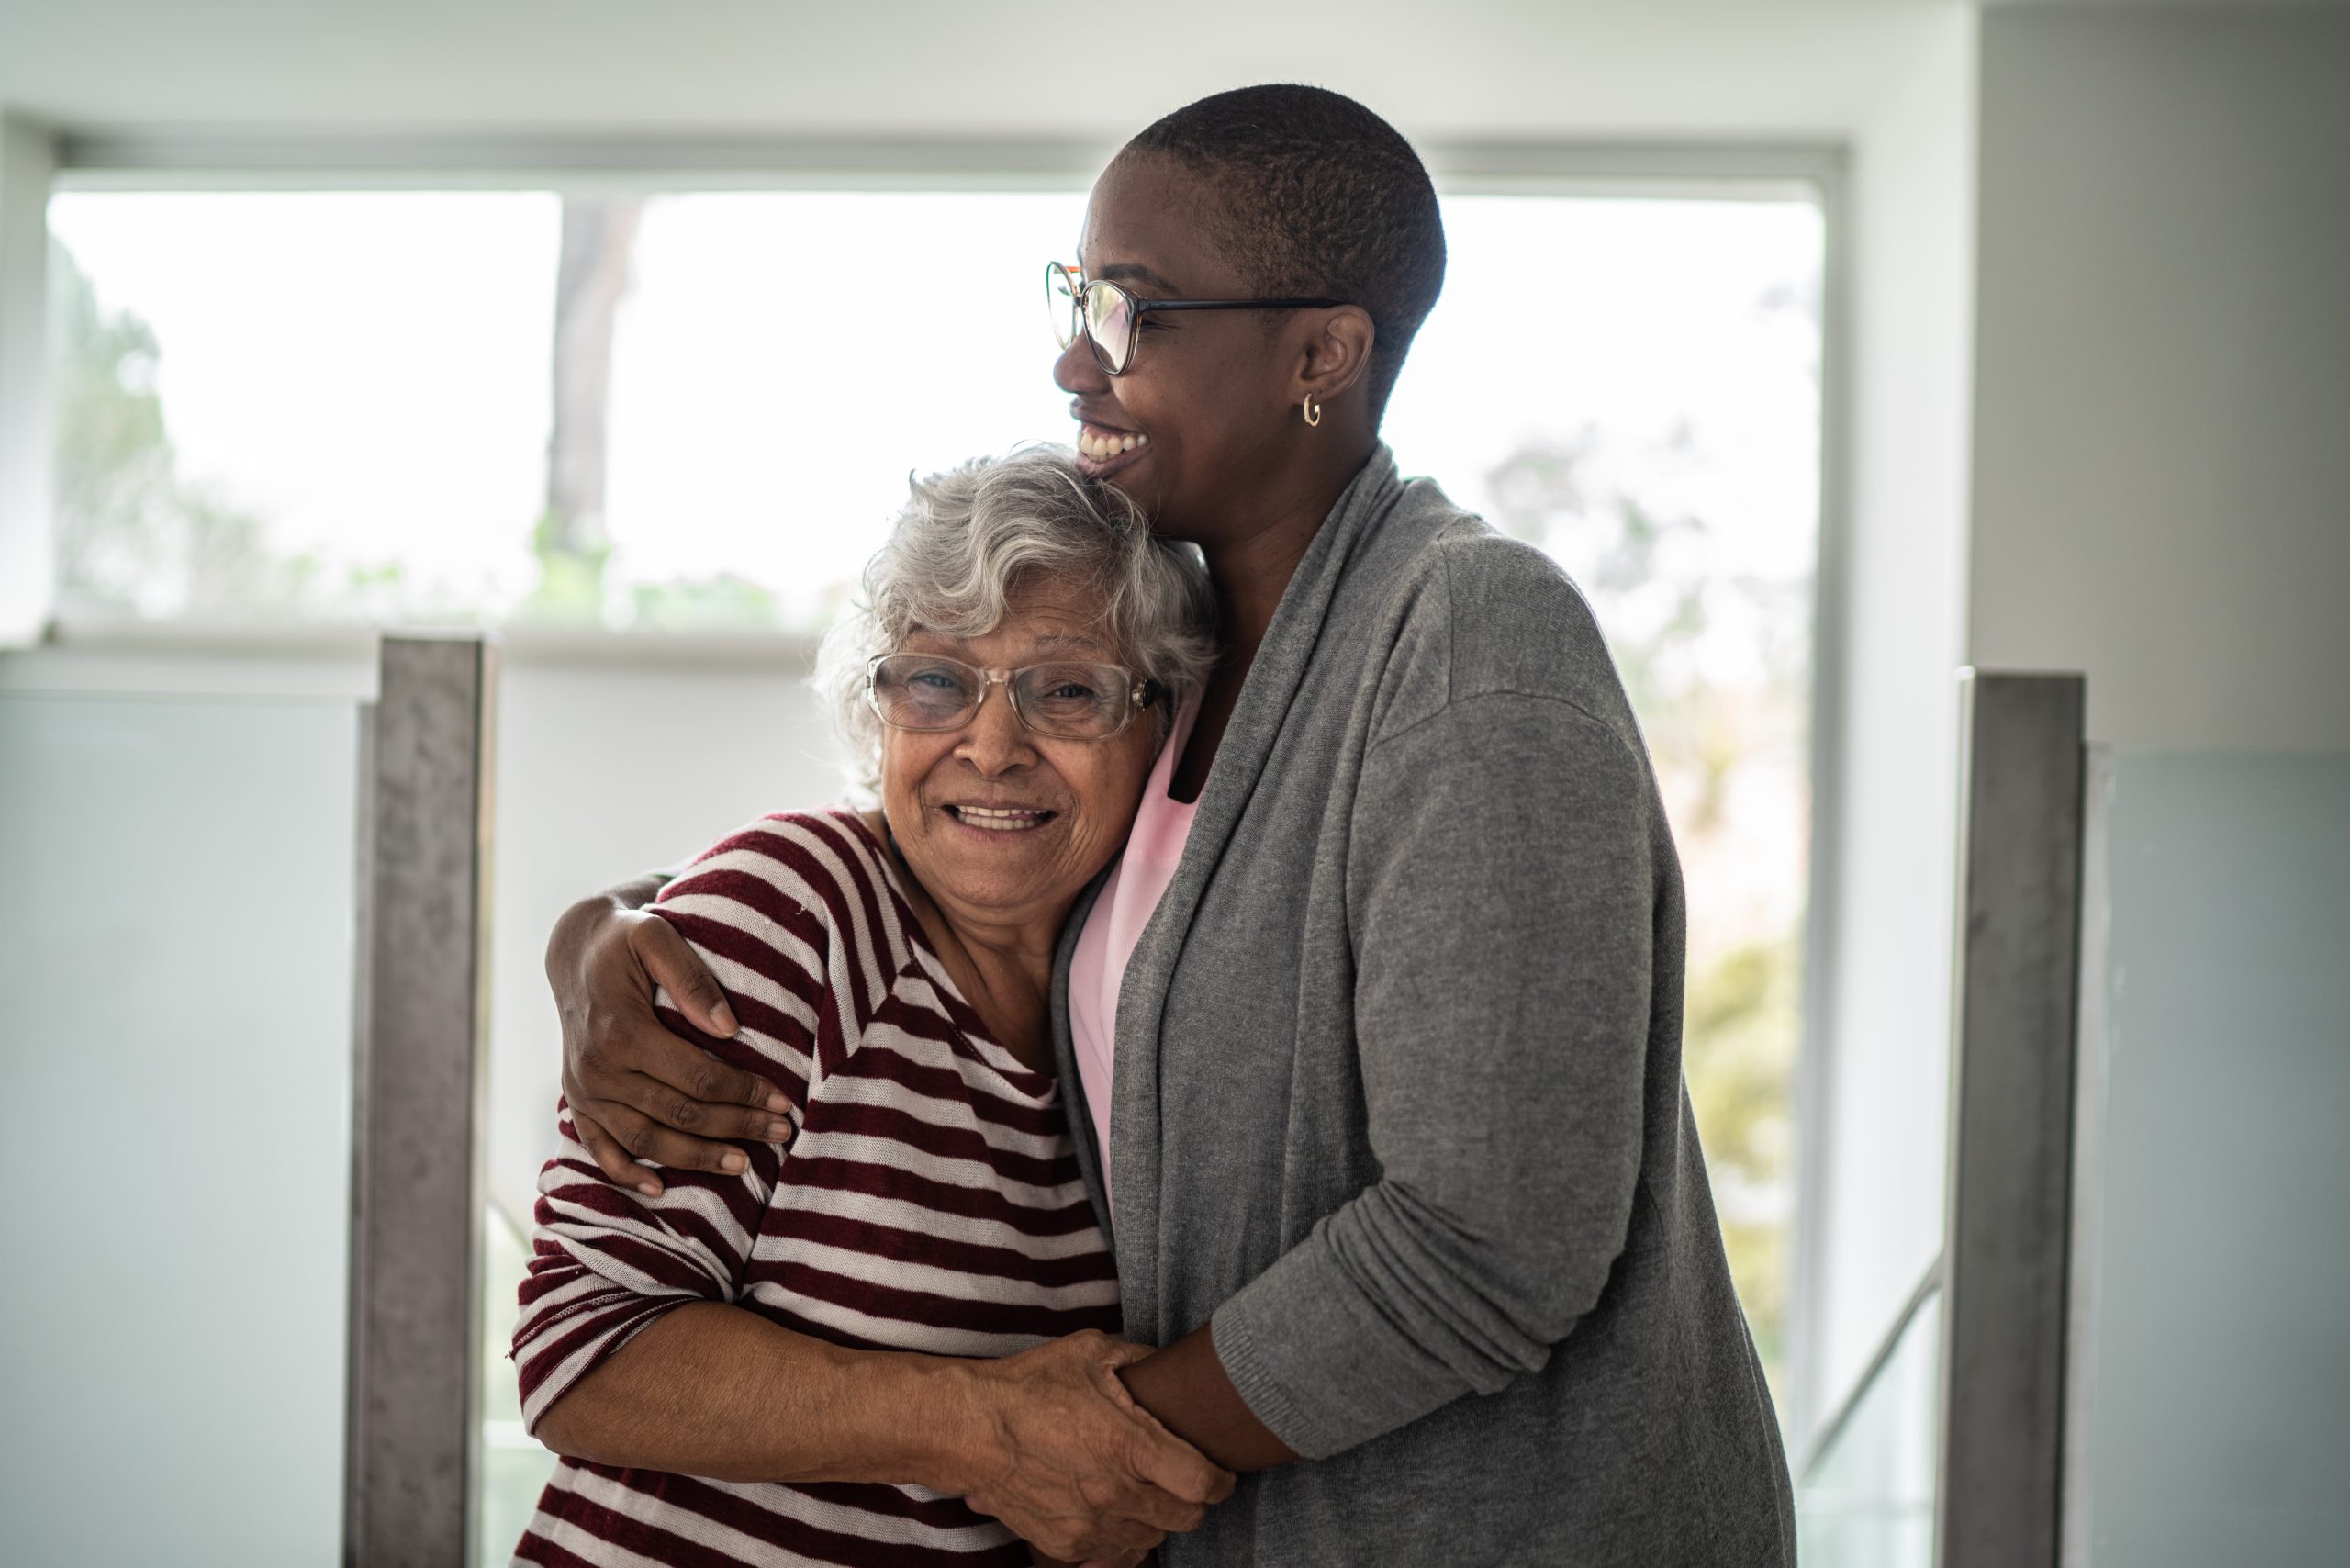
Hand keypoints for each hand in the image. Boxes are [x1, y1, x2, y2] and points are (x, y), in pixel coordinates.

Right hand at [548, 890, 794, 1195]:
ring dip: (696, 1159)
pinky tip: (660, 1189)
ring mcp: (584, 1091)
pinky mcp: (577, 1102)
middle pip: (679, 1114)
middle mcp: (598, 1070)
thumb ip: (693, 980)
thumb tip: (729, 1028)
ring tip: (744, 1165)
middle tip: (782, 1133)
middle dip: (736, 1127)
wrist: (574, 952)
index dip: (744, 1092)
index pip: (697, 1076)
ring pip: (646, 1140)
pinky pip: (600, 1149)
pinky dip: (626, 1174)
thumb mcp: (657, 936)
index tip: (783, 1100)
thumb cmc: (626, 940)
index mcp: (621, 1031)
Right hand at [941, 1331, 1232, 1564]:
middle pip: (1187, 1517)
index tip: (1221, 1471)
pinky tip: (1117, 1514)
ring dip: (1158, 1519)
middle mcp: (1116, 1493)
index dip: (1221, 1479)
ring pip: (1154, 1539)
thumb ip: (1139, 1360)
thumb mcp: (1090, 1352)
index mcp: (1130, 1446)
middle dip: (1194, 1499)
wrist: (970, 1430)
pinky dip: (1124, 1539)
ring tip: (1145, 1492)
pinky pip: (1117, 1555)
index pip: (1204, 1483)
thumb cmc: (1030, 1387)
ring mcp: (1091, 1525)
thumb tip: (1167, 1367)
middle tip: (1183, 1479)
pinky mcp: (1066, 1545)